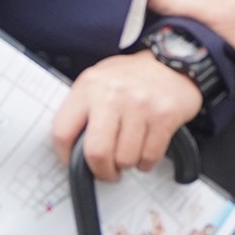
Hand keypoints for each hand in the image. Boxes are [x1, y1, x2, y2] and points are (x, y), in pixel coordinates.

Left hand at [52, 52, 202, 182]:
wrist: (171, 61)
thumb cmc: (130, 77)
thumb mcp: (98, 82)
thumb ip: (82, 110)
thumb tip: (72, 150)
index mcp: (89, 86)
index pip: (62, 132)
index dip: (65, 156)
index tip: (73, 163)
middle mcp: (113, 94)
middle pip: (97, 152)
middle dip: (102, 171)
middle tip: (107, 172)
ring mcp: (140, 104)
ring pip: (126, 158)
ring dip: (127, 164)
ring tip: (130, 154)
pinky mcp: (164, 115)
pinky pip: (150, 155)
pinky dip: (146, 162)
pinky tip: (145, 153)